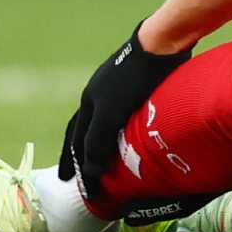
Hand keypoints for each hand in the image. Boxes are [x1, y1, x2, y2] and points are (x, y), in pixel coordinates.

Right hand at [58, 21, 191, 196]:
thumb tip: (90, 172)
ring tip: (99, 159)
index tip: (72, 184)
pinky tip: (129, 137)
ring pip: (103, 121)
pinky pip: (123, 114)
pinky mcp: (138, 83)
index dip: (74, 163)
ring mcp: (117, 87)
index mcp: (89, 100)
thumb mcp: (111, 113)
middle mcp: (99, 93)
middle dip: (77, 155)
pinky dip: (119, 131)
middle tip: (71, 175)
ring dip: (97, 143)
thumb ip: (97, 141)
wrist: (160, 46)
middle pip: (83, 129)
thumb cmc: (135, 79)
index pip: (76, 139)